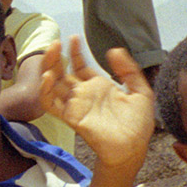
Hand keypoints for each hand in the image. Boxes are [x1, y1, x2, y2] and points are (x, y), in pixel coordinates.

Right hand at [40, 36, 154, 169]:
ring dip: (48, 68)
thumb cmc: (138, 125)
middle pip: (62, 73)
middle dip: (56, 57)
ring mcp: (76, 106)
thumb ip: (128, 70)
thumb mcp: (141, 91)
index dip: (75, 52)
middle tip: (55, 42)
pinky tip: (48, 77)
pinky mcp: (71, 117)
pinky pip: (51, 105)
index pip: (79, 66)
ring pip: (53, 85)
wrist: (133, 148)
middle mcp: (84, 95)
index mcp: (99, 87)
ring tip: (51, 52)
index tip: (73, 38)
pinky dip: (45, 91)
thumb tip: (113, 50)